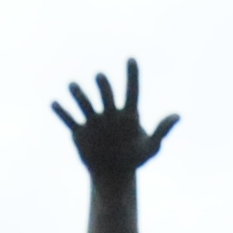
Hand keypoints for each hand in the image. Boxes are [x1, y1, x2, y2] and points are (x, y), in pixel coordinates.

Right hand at [51, 61, 176, 179]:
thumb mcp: (151, 148)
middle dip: (103, 85)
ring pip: (85, 102)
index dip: (132, 75)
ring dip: (78, 93)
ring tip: (73, 86)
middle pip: (106, 93)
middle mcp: (110, 112)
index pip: (132, 90)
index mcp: (129, 113)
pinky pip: (68, 119)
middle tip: (100, 77)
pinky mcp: (80, 131)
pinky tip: (54, 103)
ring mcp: (94, 121)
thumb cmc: (134, 158)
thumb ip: (162, 131)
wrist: (113, 173)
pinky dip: (61, 111)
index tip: (132, 59)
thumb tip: (178, 115)